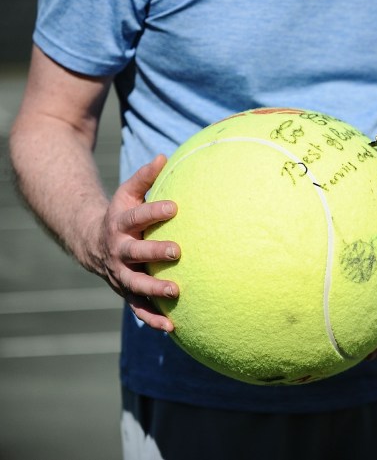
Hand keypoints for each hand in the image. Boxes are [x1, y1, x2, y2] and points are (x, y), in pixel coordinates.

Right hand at [87, 155, 180, 331]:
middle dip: (155, 252)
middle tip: (177, 251)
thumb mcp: (127, 194)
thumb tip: (165, 156)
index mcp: (120, 224)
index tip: (175, 207)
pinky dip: (152, 318)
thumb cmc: (121, 213)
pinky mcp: (126, 290)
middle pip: (135, 252)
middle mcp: (119, 250)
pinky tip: (172, 327)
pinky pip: (138, 307)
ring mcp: (121, 272)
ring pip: (136, 283)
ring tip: (176, 292)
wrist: (92, 241)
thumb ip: (145, 178)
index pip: (137, 217)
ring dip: (154, 289)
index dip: (154, 211)